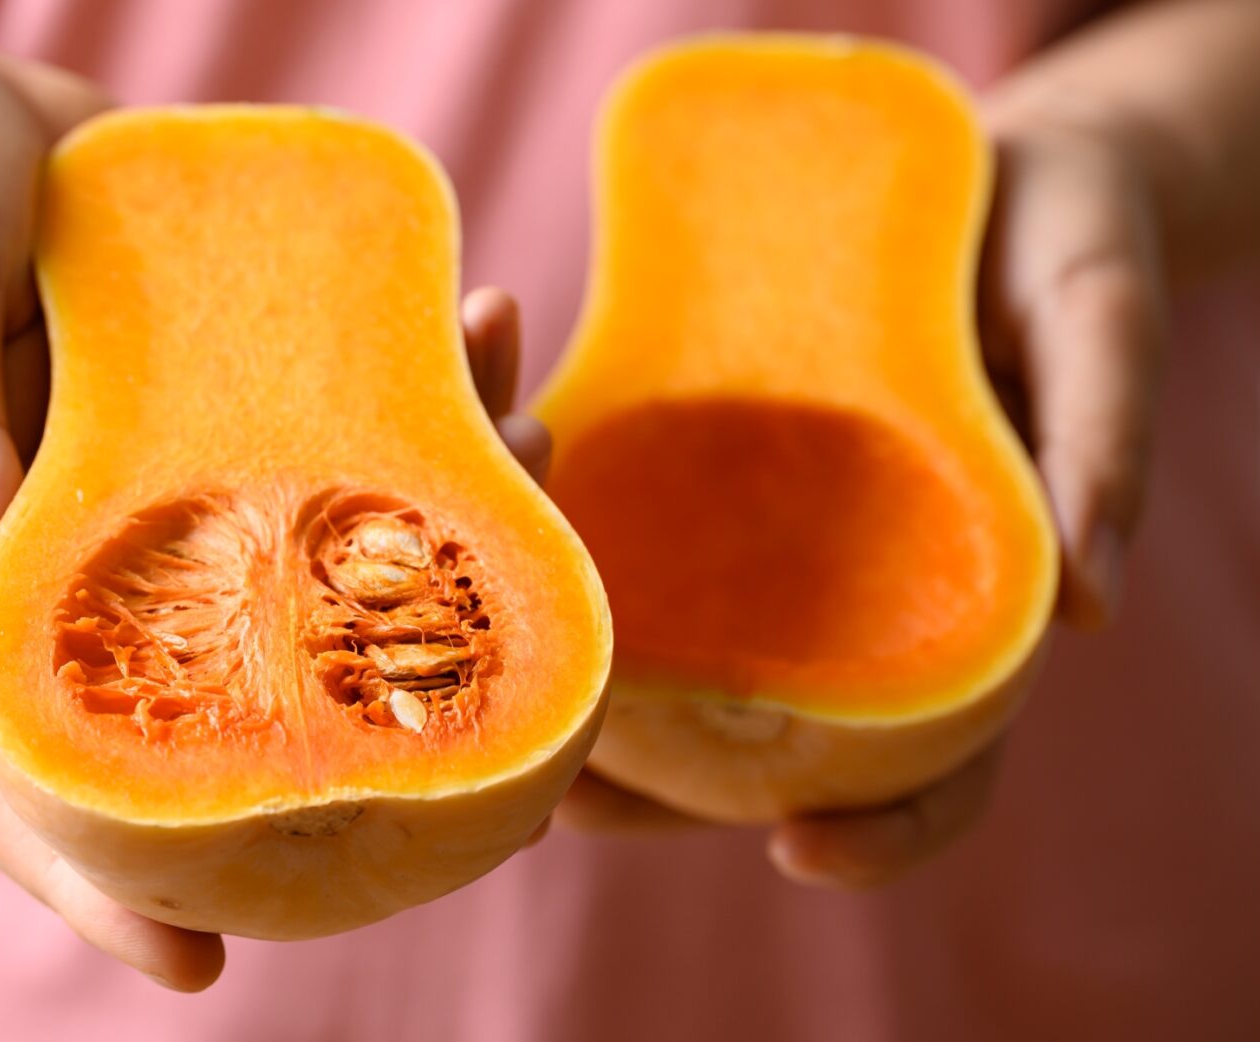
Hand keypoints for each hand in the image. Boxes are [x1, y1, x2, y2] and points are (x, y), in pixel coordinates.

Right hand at [0, 285, 542, 989]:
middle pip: (235, 687)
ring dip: (446, 524)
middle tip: (494, 740)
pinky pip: (362, 423)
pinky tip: (489, 324)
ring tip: (530, 453)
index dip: (106, 875)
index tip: (199, 964)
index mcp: (10, 574)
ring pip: (334, 553)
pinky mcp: (259, 397)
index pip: (44, 763)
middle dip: (364, 715)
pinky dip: (437, 388)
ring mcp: (204, 478)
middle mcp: (124, 550)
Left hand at [557, 100, 1167, 887]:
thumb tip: (1094, 604)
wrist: (984, 178)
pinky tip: (509, 439)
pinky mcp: (691, 454)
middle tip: (570, 794)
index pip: (930, 765)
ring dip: (571, 660)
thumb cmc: (1063, 254)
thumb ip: (1101, 446)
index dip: (883, 832)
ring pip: (658, 642)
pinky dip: (552, 489)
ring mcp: (755, 534)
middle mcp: (835, 595)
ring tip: (497, 654)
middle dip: (655, 786)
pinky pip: (614, 503)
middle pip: (752, 740)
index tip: (800, 851)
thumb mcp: (1099, 324)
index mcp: (945, 609)